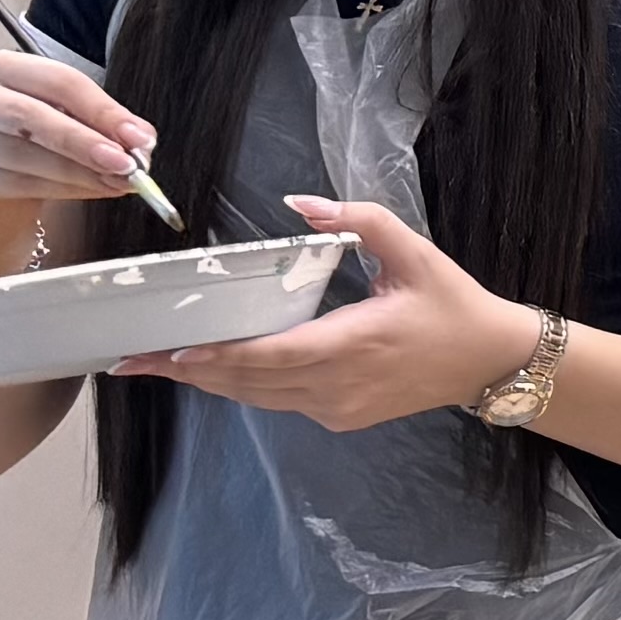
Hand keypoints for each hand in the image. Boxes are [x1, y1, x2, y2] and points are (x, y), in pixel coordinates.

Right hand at [0, 51, 157, 282]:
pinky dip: (60, 190)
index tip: (138, 136)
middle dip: (86, 141)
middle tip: (125, 163)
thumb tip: (140, 141)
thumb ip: (101, 128)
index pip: (60, 81)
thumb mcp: (68, 129)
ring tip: (115, 182)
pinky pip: (14, 183)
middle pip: (33, 114)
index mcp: (6, 68)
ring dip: (78, 171)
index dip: (102, 110)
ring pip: (24, 153)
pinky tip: (87, 192)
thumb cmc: (31, 153)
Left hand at [109, 197, 540, 430]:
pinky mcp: (341, 417)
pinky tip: (217, 369)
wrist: (486, 360)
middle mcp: (336, 388)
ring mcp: (337, 409)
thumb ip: (358, 220)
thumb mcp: (411, 251)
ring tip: (158, 366)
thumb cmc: (450, 302)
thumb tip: (301, 202)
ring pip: (259, 399)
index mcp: (351, 346)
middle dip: (190, 374)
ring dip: (210, 382)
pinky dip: (243, 387)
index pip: (269, 357)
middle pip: (249, 385)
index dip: (219, 359)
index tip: (172, 354)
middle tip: (134, 361)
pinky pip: (279, 402)